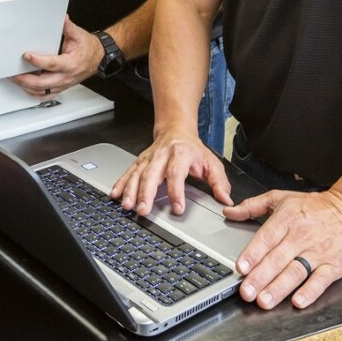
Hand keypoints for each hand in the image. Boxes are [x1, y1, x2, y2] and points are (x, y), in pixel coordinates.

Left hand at [10, 17, 101, 97]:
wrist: (98, 58)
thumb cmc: (88, 49)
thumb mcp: (79, 35)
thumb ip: (68, 27)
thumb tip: (62, 18)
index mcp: (70, 64)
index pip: (51, 64)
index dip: (37, 61)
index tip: (26, 55)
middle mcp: (66, 77)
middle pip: (42, 83)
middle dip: (25, 79)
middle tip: (13, 73)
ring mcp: (63, 84)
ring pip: (42, 91)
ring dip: (26, 87)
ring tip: (15, 79)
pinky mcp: (61, 87)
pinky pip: (45, 95)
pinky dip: (33, 93)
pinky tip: (26, 87)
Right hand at [110, 128, 232, 215]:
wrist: (176, 130)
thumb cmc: (193, 150)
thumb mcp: (211, 162)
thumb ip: (219, 182)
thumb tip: (226, 200)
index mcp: (181, 154)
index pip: (177, 174)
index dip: (176, 192)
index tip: (177, 208)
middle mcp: (162, 155)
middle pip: (151, 174)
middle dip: (146, 193)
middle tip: (143, 210)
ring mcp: (148, 158)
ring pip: (137, 174)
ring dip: (131, 191)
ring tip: (128, 206)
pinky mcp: (139, 161)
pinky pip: (128, 172)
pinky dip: (120, 183)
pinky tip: (115, 195)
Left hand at [223, 189, 341, 309]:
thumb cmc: (312, 207)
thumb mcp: (281, 198)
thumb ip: (252, 206)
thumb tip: (228, 211)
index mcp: (287, 218)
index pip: (266, 238)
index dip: (253, 254)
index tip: (240, 268)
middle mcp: (301, 235)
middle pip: (278, 259)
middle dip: (260, 277)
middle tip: (246, 292)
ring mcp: (319, 251)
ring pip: (296, 271)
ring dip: (279, 288)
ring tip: (264, 301)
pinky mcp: (335, 264)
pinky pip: (321, 280)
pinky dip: (310, 291)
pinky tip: (298, 301)